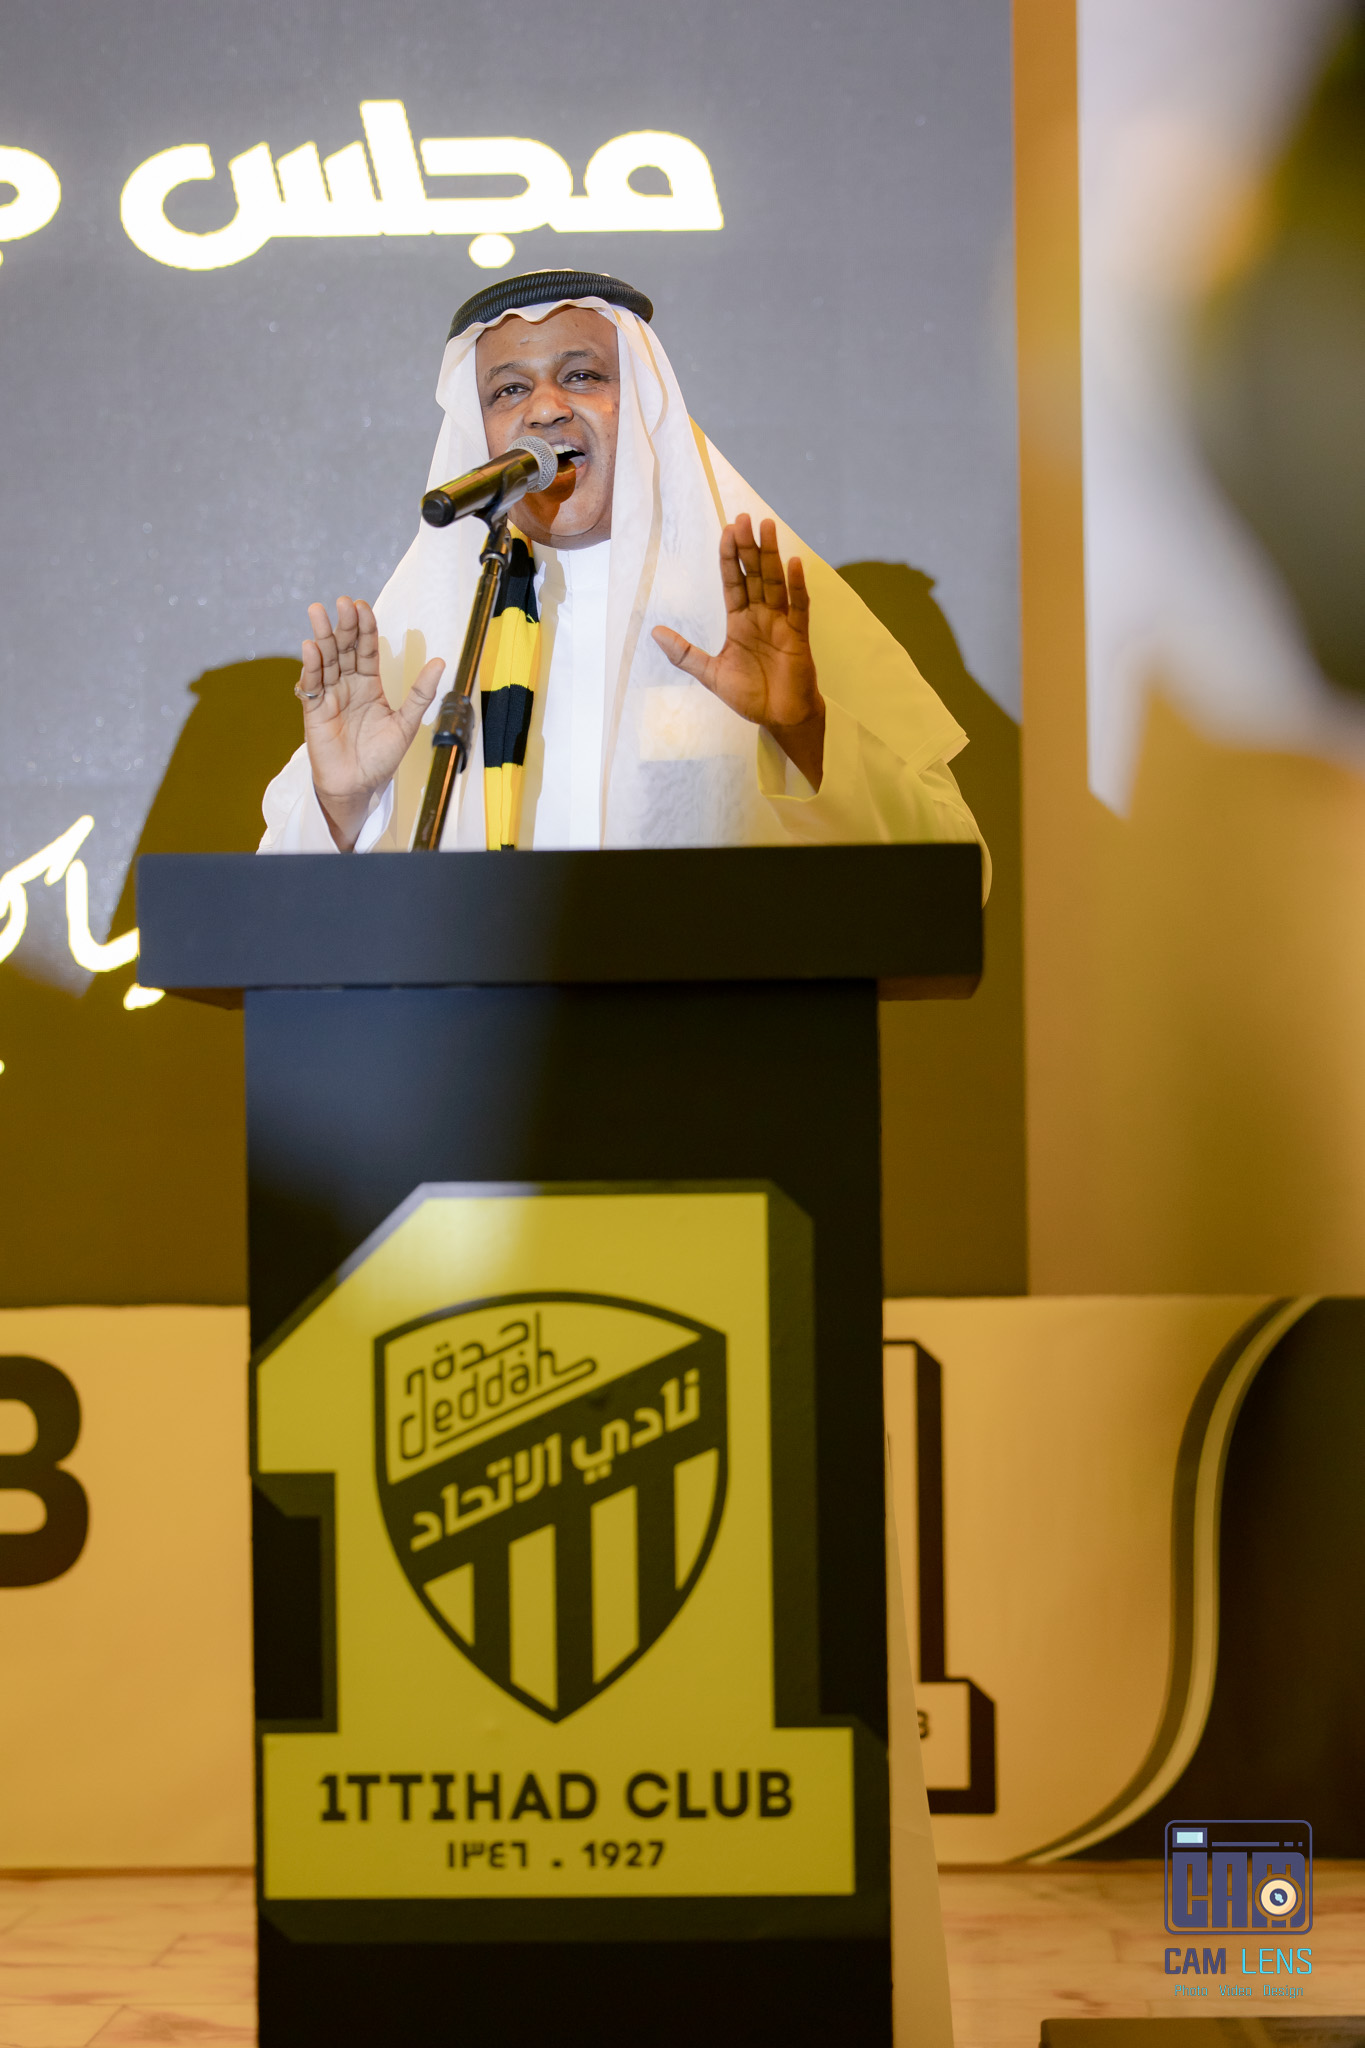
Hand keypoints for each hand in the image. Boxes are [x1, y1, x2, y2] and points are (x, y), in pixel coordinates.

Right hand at [296, 595, 443, 848]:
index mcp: (369, 684)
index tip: (363, 607)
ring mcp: (329, 695)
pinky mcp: (314, 710)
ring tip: (317, 612)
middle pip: (344, 648)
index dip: (365, 628)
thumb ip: (421, 693)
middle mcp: (347, 685)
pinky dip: (311, 666)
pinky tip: (310, 647)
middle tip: (342, 602)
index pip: (366, 649)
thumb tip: (440, 662)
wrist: (359, 786)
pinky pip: (312, 685)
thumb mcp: (407, 723)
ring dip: (321, 636)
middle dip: (344, 625)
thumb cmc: (380, 758)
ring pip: (325, 660)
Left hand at [652, 514, 824, 788]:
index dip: (729, 557)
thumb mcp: (710, 674)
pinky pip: (798, 606)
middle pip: (754, 574)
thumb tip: (655, 633)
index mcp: (740, 620)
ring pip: (775, 582)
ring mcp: (781, 623)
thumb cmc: (751, 696)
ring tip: (766, 527)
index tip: (726, 531)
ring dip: (771, 555)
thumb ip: (685, 654)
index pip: (733, 581)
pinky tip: (794, 564)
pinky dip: (797, 586)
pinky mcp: (798, 636)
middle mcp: (761, 615)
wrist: (780, 719)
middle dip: (748, 547)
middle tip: (742, 518)